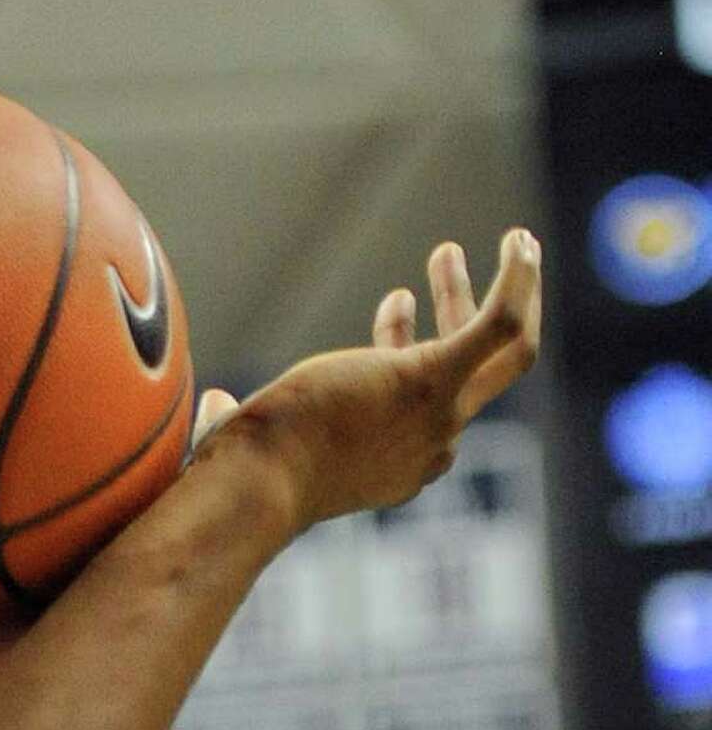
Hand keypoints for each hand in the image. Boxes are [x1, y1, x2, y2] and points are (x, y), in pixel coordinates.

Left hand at [198, 229, 540, 532]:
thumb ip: (230, 422)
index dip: (409, 343)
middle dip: (458, 312)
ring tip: (450, 246)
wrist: (258, 486)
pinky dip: (521, 281)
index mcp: (396, 466)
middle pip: (476, 376)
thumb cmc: (242, 473)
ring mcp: (439, 418)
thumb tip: (209, 402)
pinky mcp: (434, 381)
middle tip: (443, 258)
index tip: (393, 306)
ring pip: (499, 347)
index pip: (424, 401)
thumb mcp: (242, 443)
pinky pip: (503, 324)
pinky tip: (520, 244)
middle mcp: (430, 447)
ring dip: (472, 291)